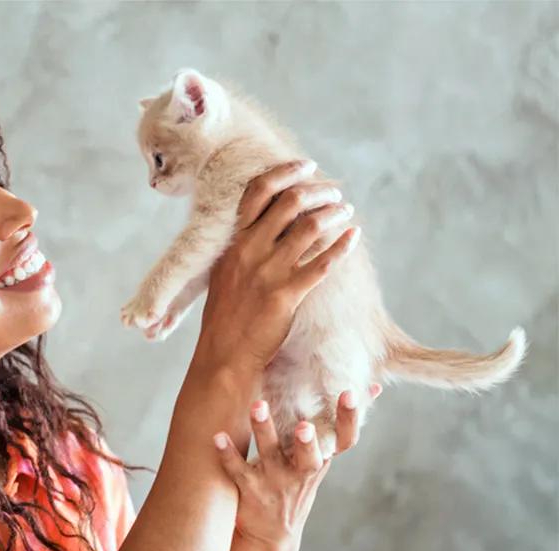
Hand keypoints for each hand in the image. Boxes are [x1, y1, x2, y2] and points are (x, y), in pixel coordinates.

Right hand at [192, 160, 360, 376]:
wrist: (224, 355)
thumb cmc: (225, 317)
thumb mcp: (225, 274)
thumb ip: (244, 247)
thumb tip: (270, 224)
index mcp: (233, 243)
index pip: (257, 192)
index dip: (285, 173)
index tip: (306, 166)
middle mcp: (250, 251)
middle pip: (290, 202)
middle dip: (319, 191)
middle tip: (334, 193)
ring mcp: (269, 272)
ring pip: (310, 226)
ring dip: (334, 213)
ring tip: (345, 211)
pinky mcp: (287, 295)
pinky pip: (323, 263)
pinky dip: (343, 246)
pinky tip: (354, 237)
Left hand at [211, 383, 381, 550]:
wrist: (272, 535)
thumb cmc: (298, 483)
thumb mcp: (323, 458)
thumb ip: (340, 425)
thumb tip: (374, 387)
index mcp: (322, 460)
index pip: (345, 441)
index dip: (350, 419)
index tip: (350, 393)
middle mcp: (301, 472)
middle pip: (310, 457)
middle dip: (308, 441)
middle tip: (305, 425)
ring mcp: (276, 483)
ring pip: (271, 456)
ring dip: (264, 430)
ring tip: (257, 406)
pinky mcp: (251, 490)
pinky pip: (238, 470)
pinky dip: (228, 454)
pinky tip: (217, 436)